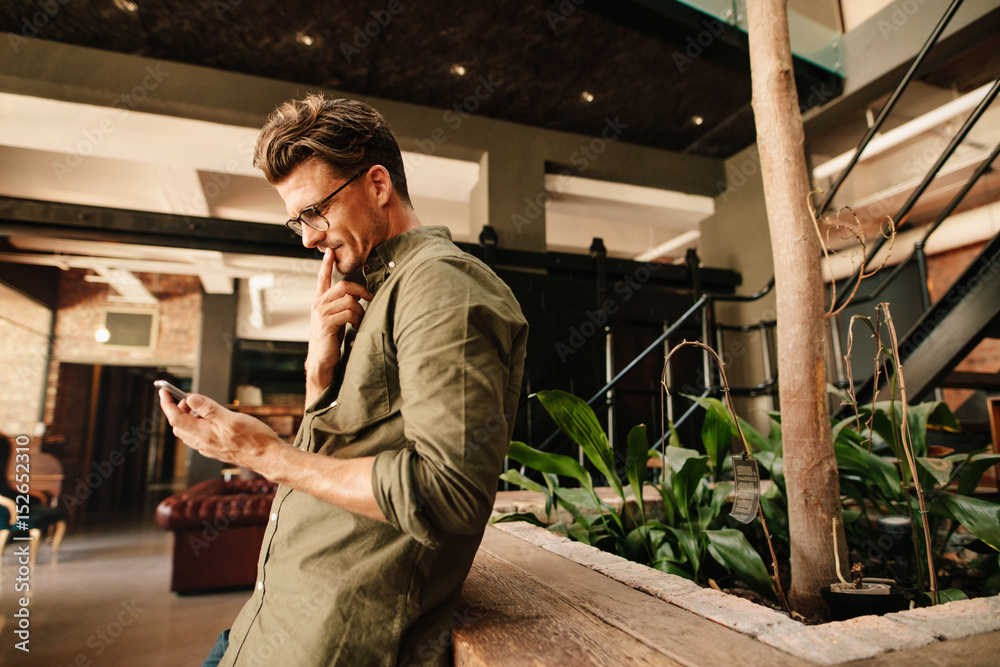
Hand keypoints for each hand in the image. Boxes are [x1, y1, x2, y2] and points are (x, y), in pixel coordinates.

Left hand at [158, 390, 285, 473]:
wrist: (267, 458)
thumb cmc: (255, 439)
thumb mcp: (233, 419)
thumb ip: (210, 409)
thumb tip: (191, 399)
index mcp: (204, 434)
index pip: (176, 418)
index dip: (167, 403)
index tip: (164, 391)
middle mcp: (203, 443)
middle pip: (178, 426)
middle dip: (178, 409)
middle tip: (190, 398)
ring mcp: (209, 448)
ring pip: (187, 433)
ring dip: (187, 418)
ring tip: (201, 407)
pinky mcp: (216, 450)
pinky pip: (198, 438)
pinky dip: (197, 426)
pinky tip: (210, 421)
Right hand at [306, 249, 372, 400]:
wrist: (321, 359)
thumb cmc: (331, 339)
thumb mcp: (335, 318)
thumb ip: (342, 304)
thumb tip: (359, 294)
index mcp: (319, 300)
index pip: (322, 278)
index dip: (326, 264)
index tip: (329, 251)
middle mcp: (318, 304)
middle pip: (343, 286)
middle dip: (361, 290)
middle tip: (371, 298)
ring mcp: (321, 313)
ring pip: (349, 300)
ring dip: (360, 310)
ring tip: (360, 320)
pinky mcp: (326, 324)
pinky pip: (349, 312)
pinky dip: (357, 318)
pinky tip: (357, 326)